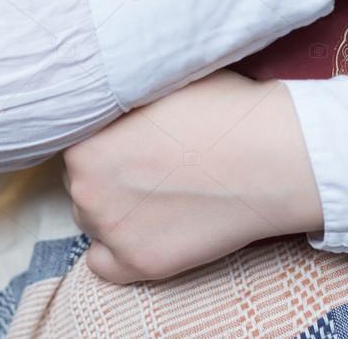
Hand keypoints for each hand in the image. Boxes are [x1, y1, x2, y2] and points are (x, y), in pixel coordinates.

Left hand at [64, 71, 320, 283]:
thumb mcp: (159, 82)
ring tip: (158, 197)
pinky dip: (119, 252)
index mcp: (84, 143)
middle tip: (150, 168)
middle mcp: (86, 189)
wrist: (270, 158)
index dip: (106, 142)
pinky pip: (104, 266)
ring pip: (93, 222)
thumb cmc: (223, 110)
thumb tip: (115, 88)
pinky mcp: (140, 263)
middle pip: (82, 184)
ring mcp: (112, 230)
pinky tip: (148, 231)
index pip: (77, 147)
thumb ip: (124, 96)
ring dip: (115, 211)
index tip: (133, 143)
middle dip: (109, 176)